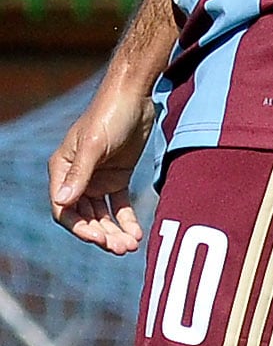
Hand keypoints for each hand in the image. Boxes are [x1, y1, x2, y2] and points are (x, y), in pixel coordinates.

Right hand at [48, 79, 153, 253]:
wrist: (135, 96)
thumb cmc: (109, 115)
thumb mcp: (94, 144)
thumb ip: (80, 173)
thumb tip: (62, 202)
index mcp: (62, 171)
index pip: (65, 209)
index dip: (80, 228)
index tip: (99, 239)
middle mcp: (77, 179)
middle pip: (85, 217)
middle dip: (102, 234)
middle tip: (121, 249)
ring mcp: (97, 179)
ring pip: (102, 214)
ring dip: (114, 232)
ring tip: (131, 246)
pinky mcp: (117, 177)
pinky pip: (119, 205)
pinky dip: (126, 220)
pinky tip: (137, 234)